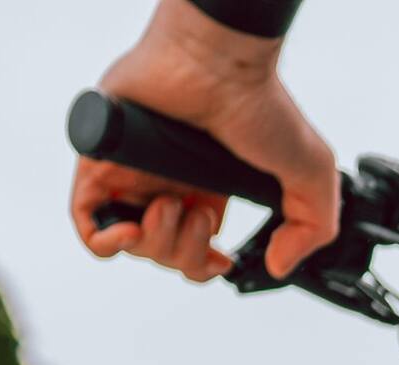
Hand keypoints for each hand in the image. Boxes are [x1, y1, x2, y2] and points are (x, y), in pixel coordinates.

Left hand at [69, 0, 337, 282]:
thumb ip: (312, 230)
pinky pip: (85, 221)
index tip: (221, 260)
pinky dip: (104, 242)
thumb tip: (277, 266)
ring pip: (128, 244)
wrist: (218, 64)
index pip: (192, 248)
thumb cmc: (261, 104)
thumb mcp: (313, 177)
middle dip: (185, 254)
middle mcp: (168, 182)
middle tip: (199, 214)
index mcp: (207, 187)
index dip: (204, 266)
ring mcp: (132, 172)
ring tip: (173, 204)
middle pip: (163, 254)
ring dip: (156, 243)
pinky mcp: (100, 160)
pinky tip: (130, 232)